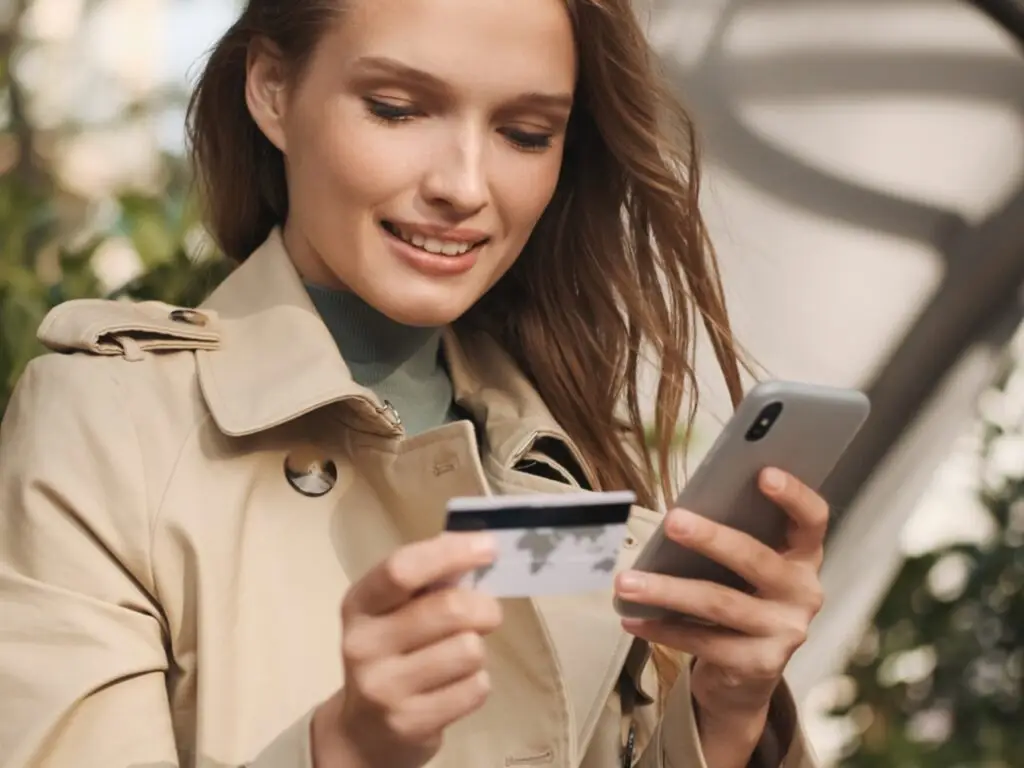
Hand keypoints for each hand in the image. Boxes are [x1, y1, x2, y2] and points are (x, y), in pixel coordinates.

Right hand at [312, 533, 502, 767]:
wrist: (364, 731)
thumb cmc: (392, 653)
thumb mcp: (393, 612)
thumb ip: (428, 582)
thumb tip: (479, 549)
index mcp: (360, 604)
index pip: (403, 569)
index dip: (451, 553)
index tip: (488, 547)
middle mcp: (364, 644)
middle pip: (449, 609)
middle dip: (483, 608)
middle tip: (487, 614)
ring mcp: (384, 688)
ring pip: (469, 649)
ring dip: (477, 650)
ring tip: (460, 657)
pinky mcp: (410, 723)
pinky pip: (475, 688)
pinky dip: (477, 683)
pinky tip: (455, 686)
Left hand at [614, 468, 825, 721]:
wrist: (748, 672)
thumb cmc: (740, 598)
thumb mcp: (744, 568)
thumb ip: (730, 540)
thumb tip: (680, 515)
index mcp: (803, 557)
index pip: (812, 519)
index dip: (794, 496)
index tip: (764, 473)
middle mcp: (803, 592)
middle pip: (755, 559)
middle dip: (711, 538)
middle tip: (671, 521)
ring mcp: (785, 631)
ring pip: (720, 603)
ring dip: (667, 590)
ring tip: (627, 581)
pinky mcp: (761, 664)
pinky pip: (704, 642)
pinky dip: (663, 628)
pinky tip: (633, 617)